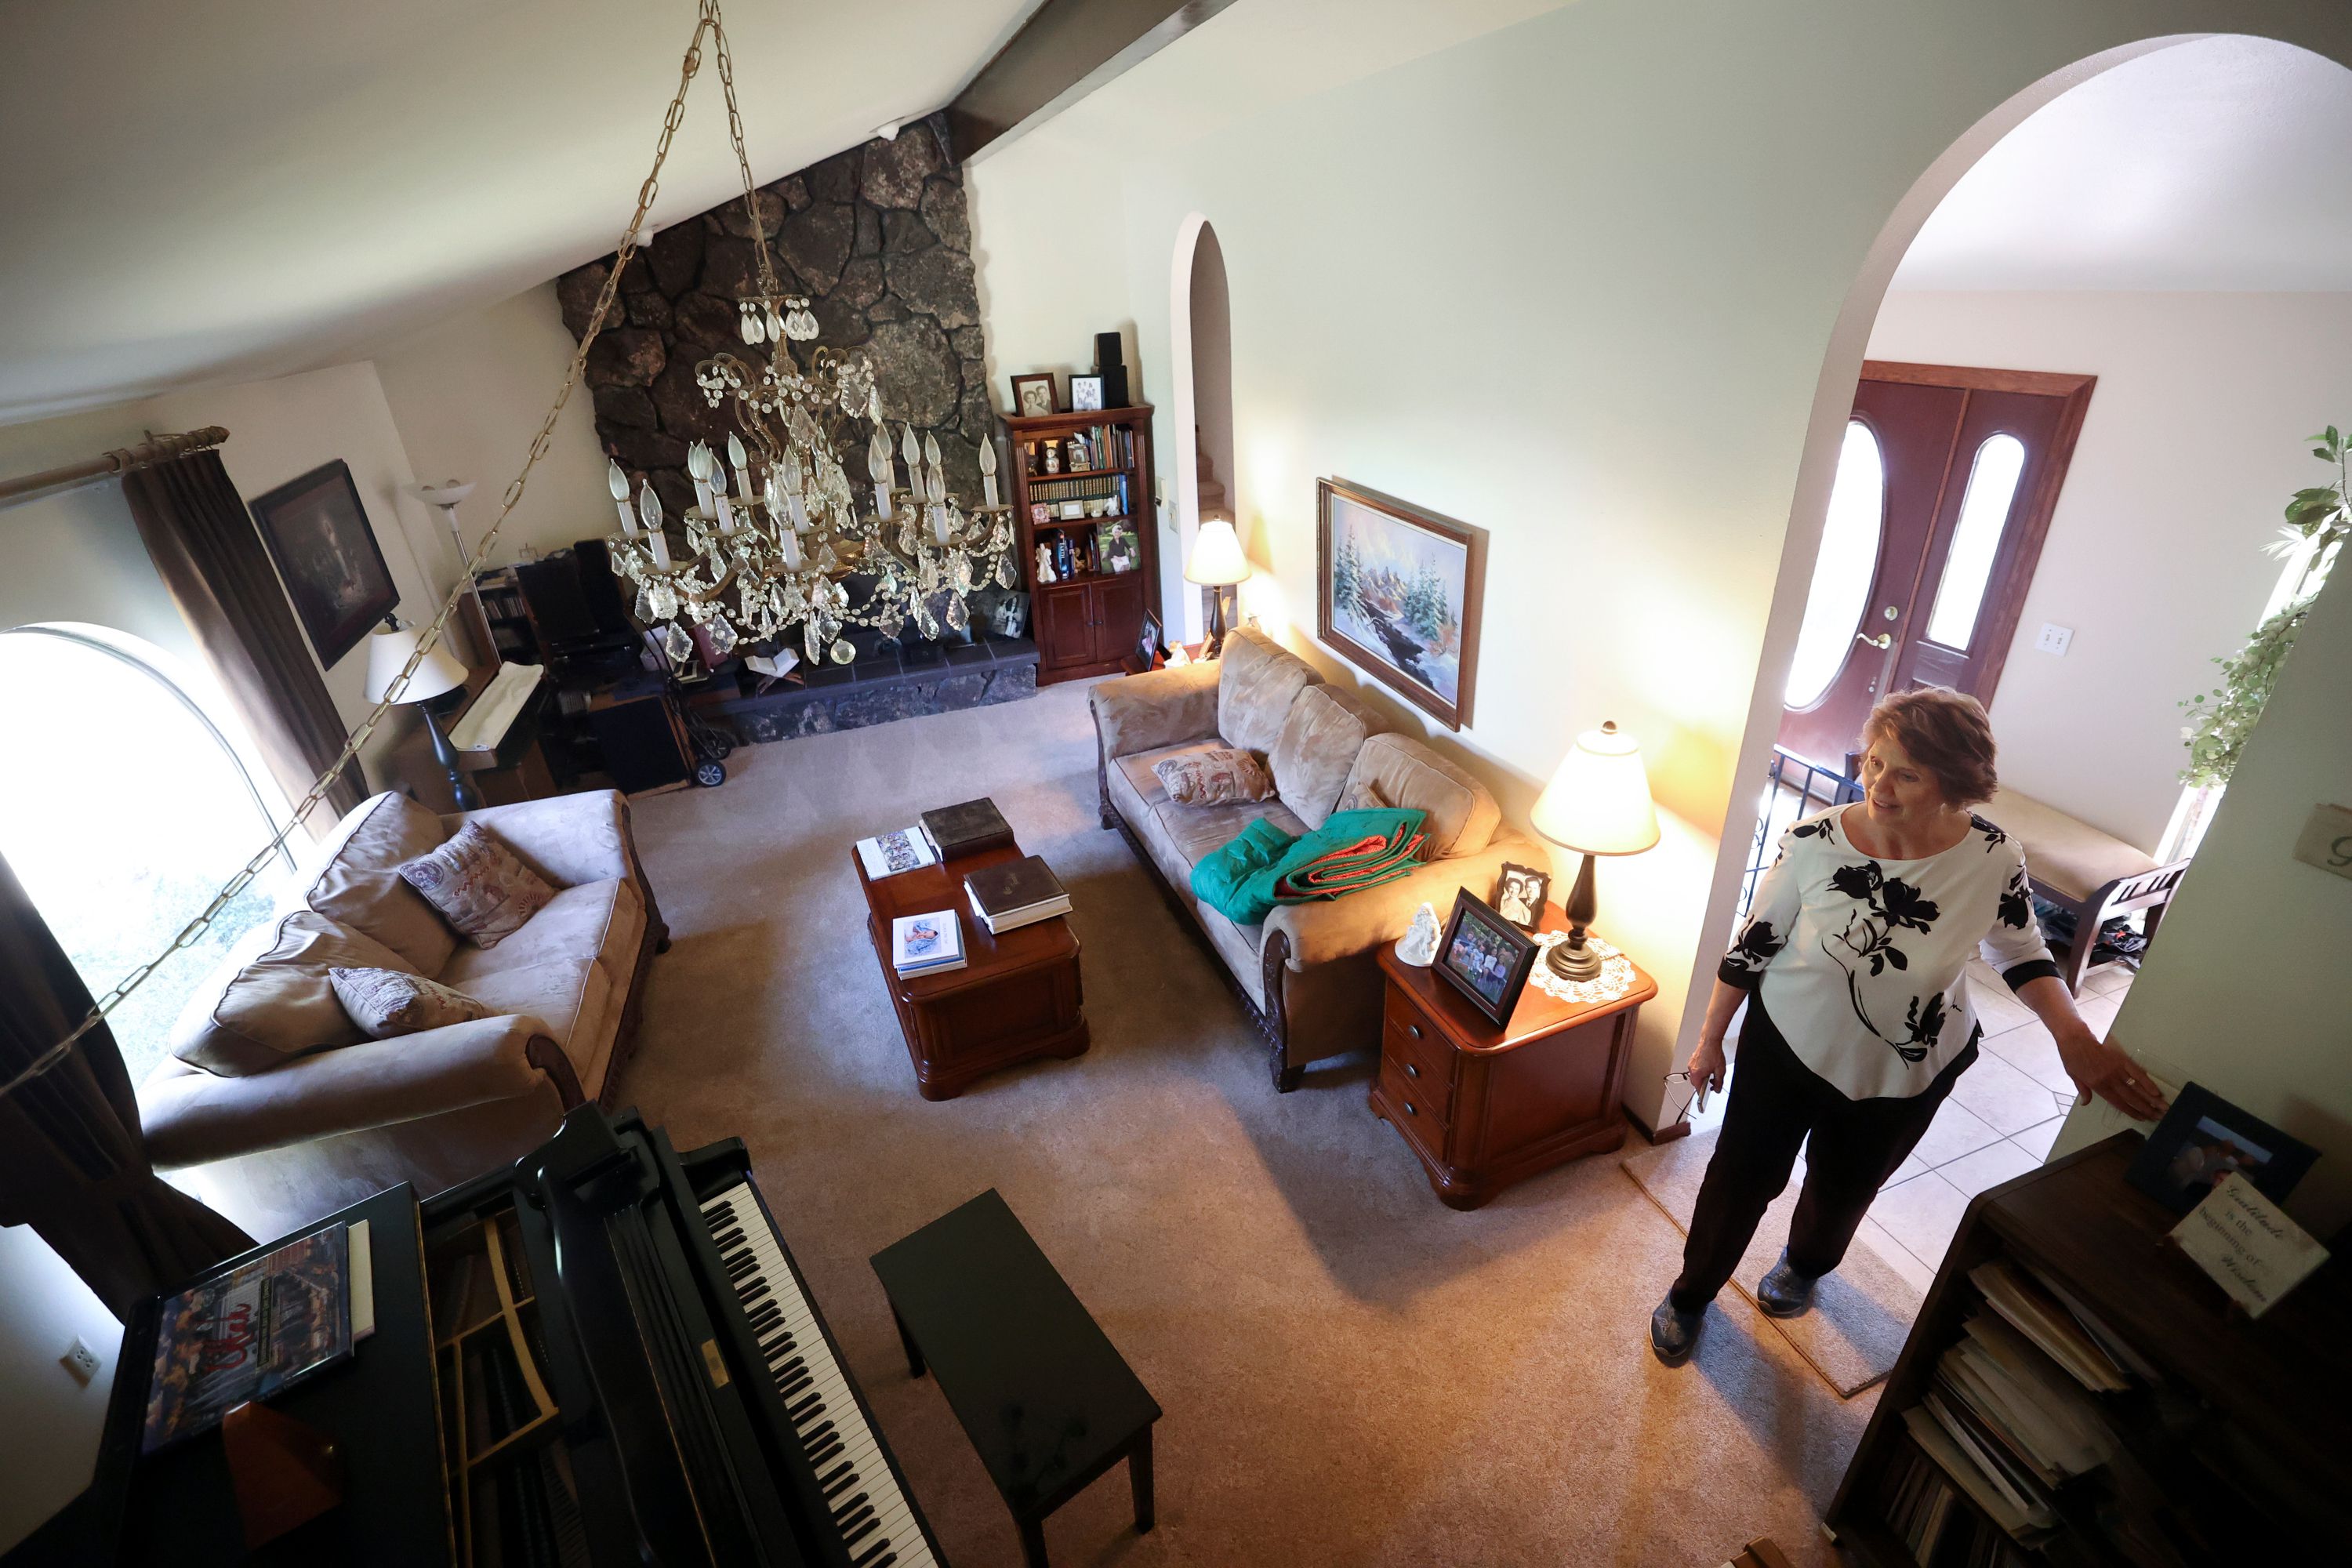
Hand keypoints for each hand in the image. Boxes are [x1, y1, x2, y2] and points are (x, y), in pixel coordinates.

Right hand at [1686, 1036, 1726, 1098]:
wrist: (1710, 1040)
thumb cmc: (1714, 1053)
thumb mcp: (1720, 1071)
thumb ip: (1718, 1082)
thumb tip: (1717, 1090)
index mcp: (1697, 1074)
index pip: (1698, 1088)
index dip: (1702, 1093)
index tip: (1704, 1098)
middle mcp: (1692, 1069)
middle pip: (1696, 1083)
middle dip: (1703, 1084)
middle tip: (1712, 1082)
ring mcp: (1691, 1064)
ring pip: (1696, 1076)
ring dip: (1703, 1077)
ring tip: (1712, 1072)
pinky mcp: (1692, 1060)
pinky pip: (1695, 1069)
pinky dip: (1701, 1071)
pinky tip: (1708, 1066)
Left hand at [2054, 1025, 2168, 1121]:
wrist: (2074, 1038)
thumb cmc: (2071, 1056)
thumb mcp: (2073, 1075)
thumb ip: (2083, 1090)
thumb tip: (2085, 1104)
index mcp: (2097, 1086)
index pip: (2118, 1103)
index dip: (2131, 1112)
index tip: (2142, 1118)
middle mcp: (2109, 1080)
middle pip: (2132, 1098)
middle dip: (2147, 1108)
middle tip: (2159, 1116)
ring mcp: (2117, 1069)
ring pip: (2137, 1087)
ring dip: (2151, 1099)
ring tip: (2163, 1107)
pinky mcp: (2122, 1059)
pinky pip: (2137, 1072)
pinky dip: (2147, 1082)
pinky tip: (2156, 1091)